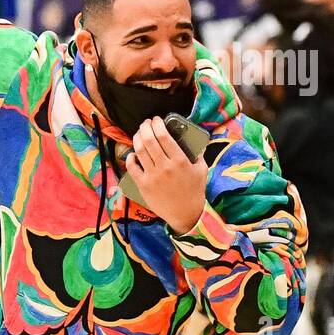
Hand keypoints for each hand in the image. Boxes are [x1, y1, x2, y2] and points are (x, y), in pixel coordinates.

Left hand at [123, 117, 206, 232]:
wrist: (185, 214)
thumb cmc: (195, 191)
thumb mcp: (202, 170)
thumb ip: (198, 154)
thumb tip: (194, 141)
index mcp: (180, 161)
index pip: (164, 136)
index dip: (157, 124)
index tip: (156, 120)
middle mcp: (164, 167)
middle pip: (149, 140)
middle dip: (145, 127)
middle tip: (146, 123)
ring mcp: (152, 176)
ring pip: (140, 151)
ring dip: (137, 138)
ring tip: (139, 134)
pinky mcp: (143, 185)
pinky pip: (132, 167)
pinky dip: (131, 157)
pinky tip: (133, 154)